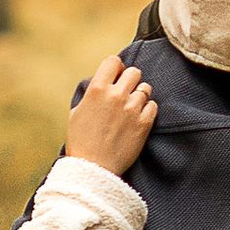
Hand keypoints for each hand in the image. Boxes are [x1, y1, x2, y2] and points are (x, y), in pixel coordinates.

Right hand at [65, 53, 157, 175]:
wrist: (93, 168)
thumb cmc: (81, 141)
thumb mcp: (76, 111)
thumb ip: (92, 94)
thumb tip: (103, 84)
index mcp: (97, 89)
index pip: (114, 61)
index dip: (115, 68)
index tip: (115, 76)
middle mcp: (116, 95)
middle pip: (134, 72)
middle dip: (130, 80)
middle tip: (125, 92)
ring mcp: (132, 109)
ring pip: (145, 88)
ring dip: (139, 95)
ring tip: (131, 108)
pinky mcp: (144, 123)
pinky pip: (153, 105)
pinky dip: (147, 110)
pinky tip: (137, 118)